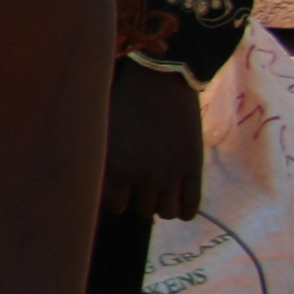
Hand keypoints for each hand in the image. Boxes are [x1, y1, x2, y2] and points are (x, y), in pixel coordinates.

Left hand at [105, 58, 205, 220]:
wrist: (162, 81)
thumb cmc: (125, 102)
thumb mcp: (105, 132)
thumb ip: (104, 161)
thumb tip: (100, 184)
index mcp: (117, 169)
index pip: (114, 205)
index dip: (116, 197)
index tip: (118, 188)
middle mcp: (145, 177)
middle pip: (142, 210)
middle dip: (139, 198)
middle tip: (140, 185)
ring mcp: (172, 174)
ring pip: (166, 212)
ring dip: (161, 204)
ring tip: (158, 191)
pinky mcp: (193, 168)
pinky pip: (191, 206)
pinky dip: (185, 210)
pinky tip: (179, 200)